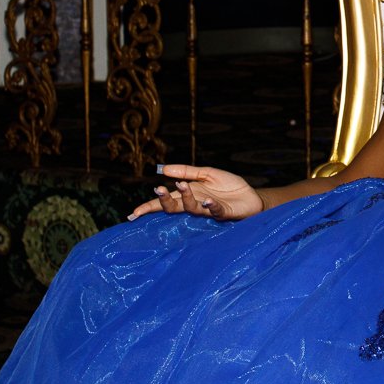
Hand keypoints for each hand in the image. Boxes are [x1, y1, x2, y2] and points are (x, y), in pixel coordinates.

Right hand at [130, 164, 264, 220]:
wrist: (250, 195)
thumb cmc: (228, 186)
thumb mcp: (206, 173)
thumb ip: (187, 171)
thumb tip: (163, 169)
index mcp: (188, 195)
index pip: (165, 201)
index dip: (149, 207)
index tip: (133, 214)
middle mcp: (195, 204)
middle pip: (174, 207)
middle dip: (164, 201)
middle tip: (159, 190)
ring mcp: (208, 210)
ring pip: (191, 208)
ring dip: (186, 197)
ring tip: (183, 185)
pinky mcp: (224, 213)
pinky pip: (215, 211)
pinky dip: (210, 206)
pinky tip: (206, 201)